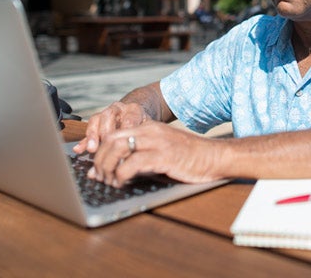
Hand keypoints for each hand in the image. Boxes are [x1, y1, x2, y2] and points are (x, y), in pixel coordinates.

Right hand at [73, 100, 148, 154]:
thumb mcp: (149, 128)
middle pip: (109, 115)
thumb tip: (136, 154)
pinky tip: (79, 149)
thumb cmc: (144, 126)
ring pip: (96, 120)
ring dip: (93, 135)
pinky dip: (84, 140)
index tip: (125, 141)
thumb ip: (142, 136)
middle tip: (106, 144)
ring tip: (92, 149)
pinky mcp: (97, 123)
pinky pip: (89, 130)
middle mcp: (118, 109)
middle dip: (106, 130)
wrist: (137, 114)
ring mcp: (106, 114)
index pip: (130, 117)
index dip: (126, 128)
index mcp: (134, 109)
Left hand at [87, 122, 223, 185]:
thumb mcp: (162, 151)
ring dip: (107, 167)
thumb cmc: (190, 158)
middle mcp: (150, 131)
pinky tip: (122, 183)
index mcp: (149, 127)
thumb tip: (114, 170)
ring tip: (108, 181)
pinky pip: (133, 163)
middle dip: (99, 160)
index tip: (95, 168)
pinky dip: (121, 175)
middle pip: (111, 140)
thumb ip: (139, 157)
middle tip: (99, 176)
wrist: (214, 157)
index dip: (100, 151)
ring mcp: (157, 142)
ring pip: (118, 149)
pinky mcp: (163, 156)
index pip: (114, 134)